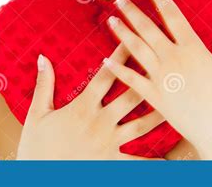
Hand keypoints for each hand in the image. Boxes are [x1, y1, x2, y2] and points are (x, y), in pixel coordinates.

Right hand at [16, 42, 165, 159]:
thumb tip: (43, 57)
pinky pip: (137, 163)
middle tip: (165, 64)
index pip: (106, 75)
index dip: (121, 55)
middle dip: (148, 79)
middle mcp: (100, 122)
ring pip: (140, 125)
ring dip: (158, 113)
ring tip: (176, 102)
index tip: (133, 39)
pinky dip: (154, 162)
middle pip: (130, 96)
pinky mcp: (112, 164)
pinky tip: (170, 159)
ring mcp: (108, 144)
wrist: (36, 180)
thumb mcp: (36, 115)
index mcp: (83, 107)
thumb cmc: (35, 149)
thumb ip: (44, 85)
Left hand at [103, 0, 211, 159]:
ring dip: (121, 33)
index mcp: (193, 49)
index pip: (173, 16)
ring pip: (136, 49)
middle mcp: (174, 59)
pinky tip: (105, 58)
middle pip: (148, 29)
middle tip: (120, 0)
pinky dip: (118, 69)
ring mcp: (162, 78)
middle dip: (133, 12)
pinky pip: (131, 80)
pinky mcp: (154, 97)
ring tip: (110, 20)